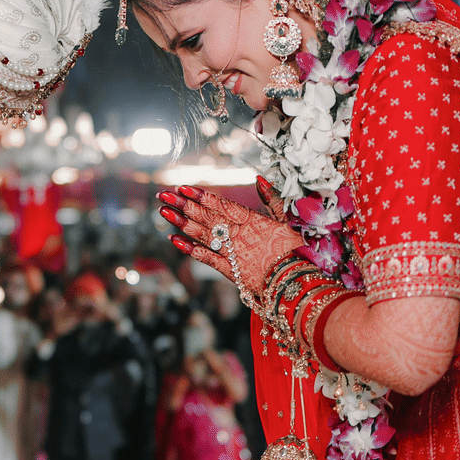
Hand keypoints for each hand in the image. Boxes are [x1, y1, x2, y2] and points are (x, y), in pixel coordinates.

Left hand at [157, 185, 301, 304]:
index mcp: (251, 220)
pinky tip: (174, 240)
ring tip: (163, 212)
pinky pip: (206, 257)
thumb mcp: (287, 219)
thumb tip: (259, 178)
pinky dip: (189, 249)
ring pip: (201, 234)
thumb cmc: (295, 249)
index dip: (199, 195)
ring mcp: (231, 253)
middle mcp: (237, 234)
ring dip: (181, 222)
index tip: (182, 187)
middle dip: (182, 205)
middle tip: (162, 195)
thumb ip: (271, 198)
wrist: (297, 281)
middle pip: (205, 217)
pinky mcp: (230, 270)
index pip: (220, 204)